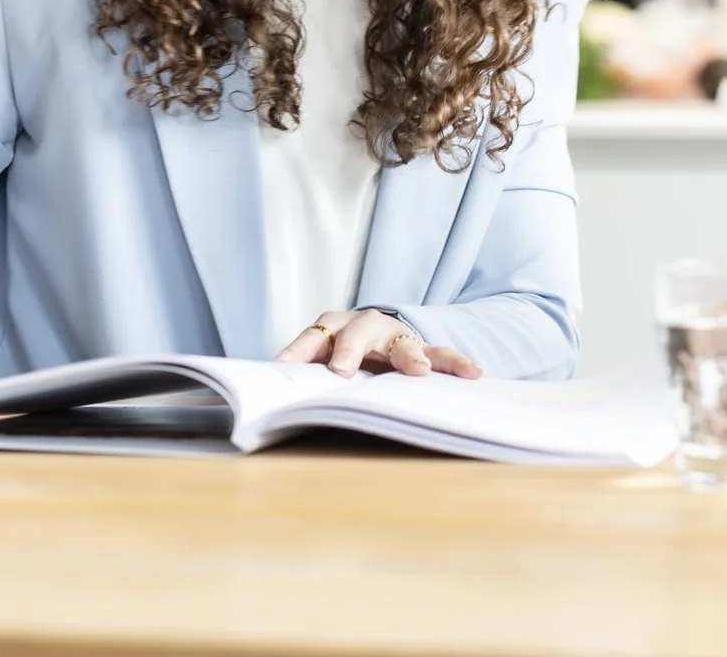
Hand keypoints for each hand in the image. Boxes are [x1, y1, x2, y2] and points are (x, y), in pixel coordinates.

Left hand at [274, 309, 481, 378]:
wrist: (372, 338)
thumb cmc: (337, 355)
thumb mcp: (315, 361)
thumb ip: (295, 373)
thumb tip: (252, 400)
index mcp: (330, 328)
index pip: (312, 337)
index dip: (300, 352)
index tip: (286, 368)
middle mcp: (362, 325)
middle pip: (356, 332)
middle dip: (350, 350)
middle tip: (342, 371)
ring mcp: (394, 336)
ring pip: (402, 341)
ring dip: (408, 356)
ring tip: (418, 371)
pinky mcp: (421, 349)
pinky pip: (440, 354)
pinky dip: (455, 363)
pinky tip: (473, 372)